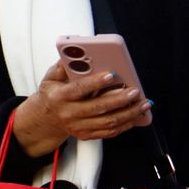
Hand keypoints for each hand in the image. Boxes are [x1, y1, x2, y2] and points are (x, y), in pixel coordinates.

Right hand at [12, 61, 151, 157]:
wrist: (45, 119)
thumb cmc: (52, 94)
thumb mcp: (51, 78)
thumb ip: (63, 65)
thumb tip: (77, 53)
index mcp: (60, 97)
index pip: (79, 89)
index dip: (96, 82)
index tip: (112, 75)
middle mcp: (69, 114)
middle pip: (98, 107)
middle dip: (120, 99)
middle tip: (135, 91)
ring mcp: (78, 127)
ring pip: (108, 122)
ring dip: (129, 113)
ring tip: (143, 104)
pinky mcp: (86, 135)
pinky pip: (109, 132)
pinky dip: (125, 125)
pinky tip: (136, 116)